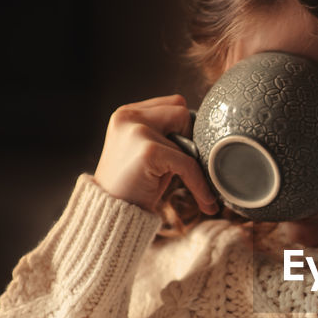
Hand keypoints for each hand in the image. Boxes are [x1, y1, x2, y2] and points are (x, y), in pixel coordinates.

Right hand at [92, 94, 219, 214]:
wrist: (112, 215)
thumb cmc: (133, 185)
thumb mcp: (146, 151)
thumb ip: (165, 134)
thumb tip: (205, 133)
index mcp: (127, 114)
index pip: (173, 103)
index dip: (184, 128)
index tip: (187, 152)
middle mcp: (128, 117)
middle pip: (181, 111)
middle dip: (190, 138)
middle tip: (187, 165)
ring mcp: (137, 131)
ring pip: (187, 133)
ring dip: (195, 160)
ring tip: (195, 184)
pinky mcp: (148, 151)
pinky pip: (187, 163)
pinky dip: (199, 183)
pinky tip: (205, 202)